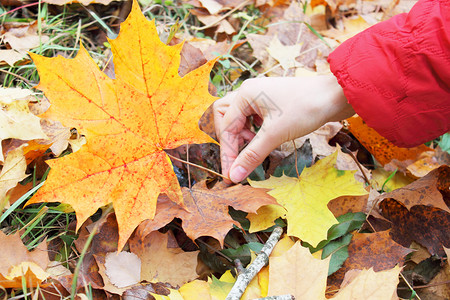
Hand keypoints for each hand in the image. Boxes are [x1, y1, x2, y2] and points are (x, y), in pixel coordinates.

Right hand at [213, 74, 354, 182]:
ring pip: (239, 118)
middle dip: (231, 139)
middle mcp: (249, 92)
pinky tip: (264, 138)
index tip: (230, 174)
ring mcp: (260, 96)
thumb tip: (234, 176)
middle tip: (241, 154)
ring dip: (242, 135)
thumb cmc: (305, 109)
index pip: (226, 128)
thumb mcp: (275, 134)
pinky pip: (252, 118)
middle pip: (225, 117)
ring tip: (255, 145)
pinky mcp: (271, 102)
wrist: (336, 96)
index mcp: (245, 94)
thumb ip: (252, 155)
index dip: (228, 153)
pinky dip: (254, 131)